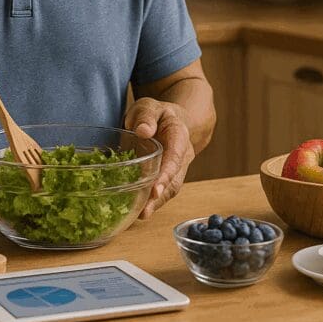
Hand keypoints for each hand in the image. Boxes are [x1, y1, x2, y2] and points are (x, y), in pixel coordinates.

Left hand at [124, 98, 194, 218]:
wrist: (170, 120)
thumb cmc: (157, 114)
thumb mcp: (150, 107)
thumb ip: (146, 116)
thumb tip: (143, 131)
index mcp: (179, 136)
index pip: (175, 157)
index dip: (167, 174)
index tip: (155, 188)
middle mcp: (182, 155)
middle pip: (175, 179)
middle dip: (161, 196)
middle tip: (145, 210)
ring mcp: (177, 168)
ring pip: (171, 189)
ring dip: (157, 203)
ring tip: (141, 215)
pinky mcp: (168, 177)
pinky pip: (163, 191)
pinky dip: (153, 202)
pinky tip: (139, 212)